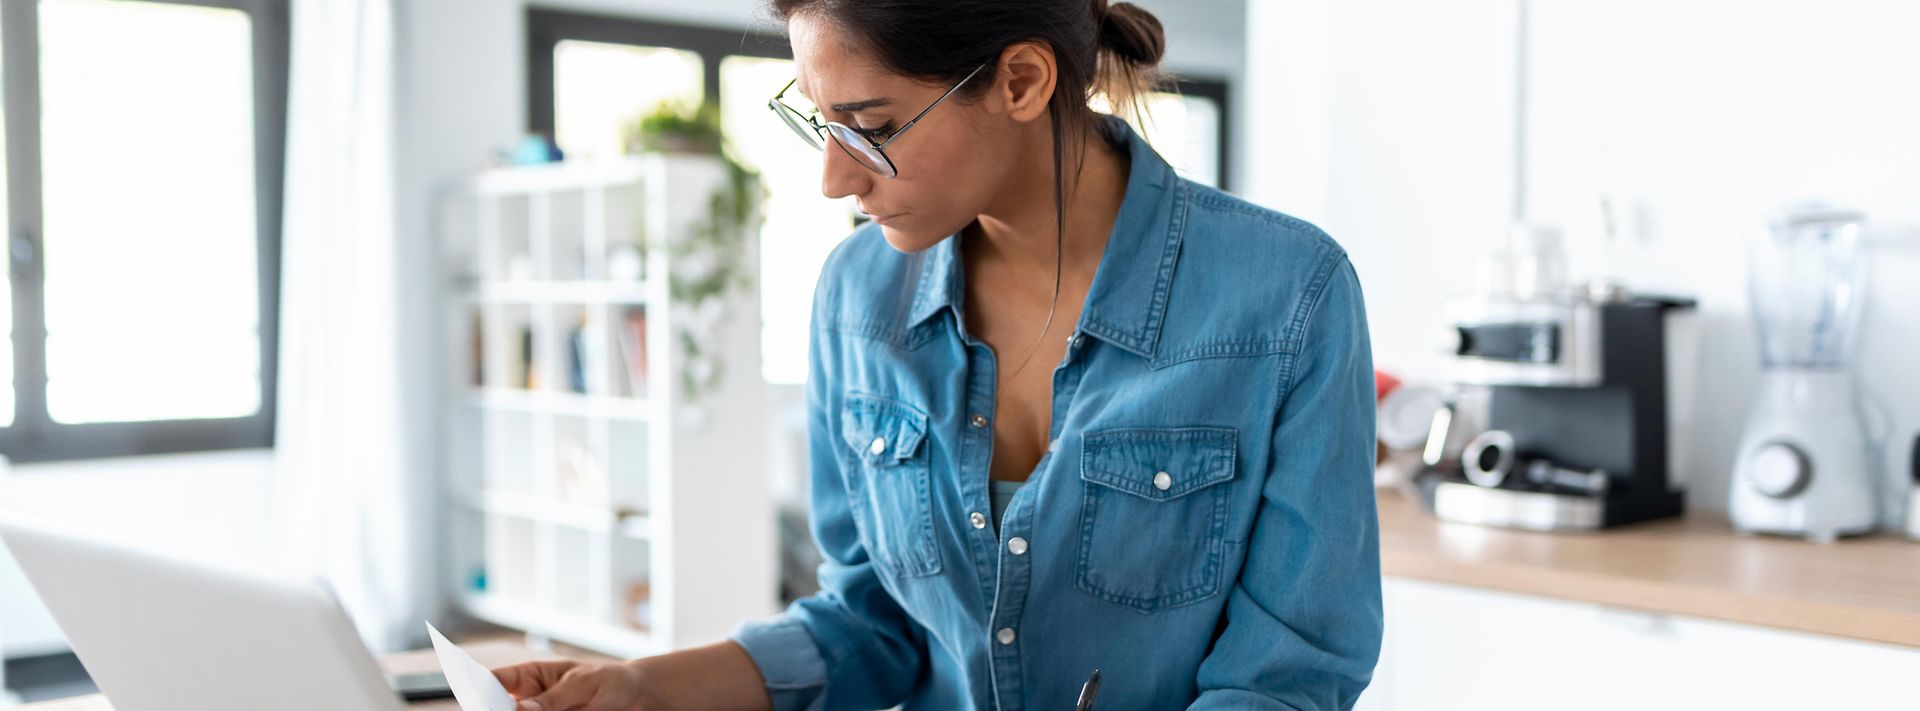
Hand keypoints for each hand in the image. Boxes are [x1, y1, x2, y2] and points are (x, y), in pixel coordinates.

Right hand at [492, 658, 661, 710]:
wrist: (639, 698)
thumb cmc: (610, 680)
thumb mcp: (583, 684)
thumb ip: (554, 698)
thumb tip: (522, 709)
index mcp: (531, 676)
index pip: (496, 680)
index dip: (478, 686)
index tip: (474, 695)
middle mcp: (530, 700)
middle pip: (500, 708)